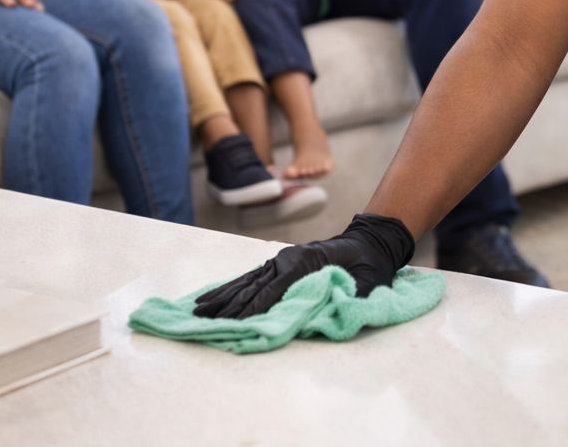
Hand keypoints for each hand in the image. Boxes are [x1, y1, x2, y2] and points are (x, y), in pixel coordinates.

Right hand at [192, 213, 414, 318]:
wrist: (369, 241)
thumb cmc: (368, 265)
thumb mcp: (365, 283)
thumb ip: (347, 298)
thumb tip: (327, 313)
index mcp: (303, 264)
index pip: (271, 292)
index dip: (251, 311)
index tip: (231, 325)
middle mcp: (285, 260)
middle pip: (251, 288)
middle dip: (228, 308)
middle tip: (203, 323)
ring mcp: (280, 260)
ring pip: (245, 282)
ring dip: (222, 298)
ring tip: (198, 310)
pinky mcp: (279, 264)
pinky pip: (250, 278)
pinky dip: (230, 288)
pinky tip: (213, 297)